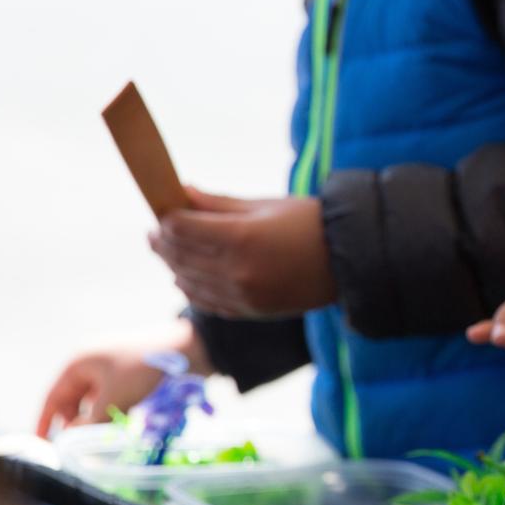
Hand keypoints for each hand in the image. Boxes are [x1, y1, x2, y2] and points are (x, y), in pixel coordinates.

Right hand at [36, 326, 206, 437]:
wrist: (191, 348)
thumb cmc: (146, 369)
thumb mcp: (114, 398)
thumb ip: (91, 422)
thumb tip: (74, 443)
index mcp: (79, 362)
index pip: (53, 397)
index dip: (45, 422)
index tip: (41, 446)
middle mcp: (91, 364)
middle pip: (72, 402)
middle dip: (74, 424)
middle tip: (78, 450)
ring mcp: (111, 369)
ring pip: (94, 403)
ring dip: (95, 421)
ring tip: (100, 442)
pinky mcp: (130, 377)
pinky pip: (112, 400)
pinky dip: (111, 415)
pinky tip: (117, 430)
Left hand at [147, 186, 333, 317]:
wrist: (349, 262)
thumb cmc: (310, 223)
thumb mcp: (265, 205)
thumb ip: (219, 203)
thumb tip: (181, 192)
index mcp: (242, 236)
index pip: (181, 228)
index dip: (166, 218)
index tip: (162, 211)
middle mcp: (237, 270)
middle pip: (179, 255)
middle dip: (162, 242)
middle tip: (156, 232)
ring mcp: (243, 295)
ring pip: (187, 281)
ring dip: (173, 265)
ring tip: (169, 252)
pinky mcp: (249, 312)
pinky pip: (205, 302)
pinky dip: (190, 288)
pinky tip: (186, 277)